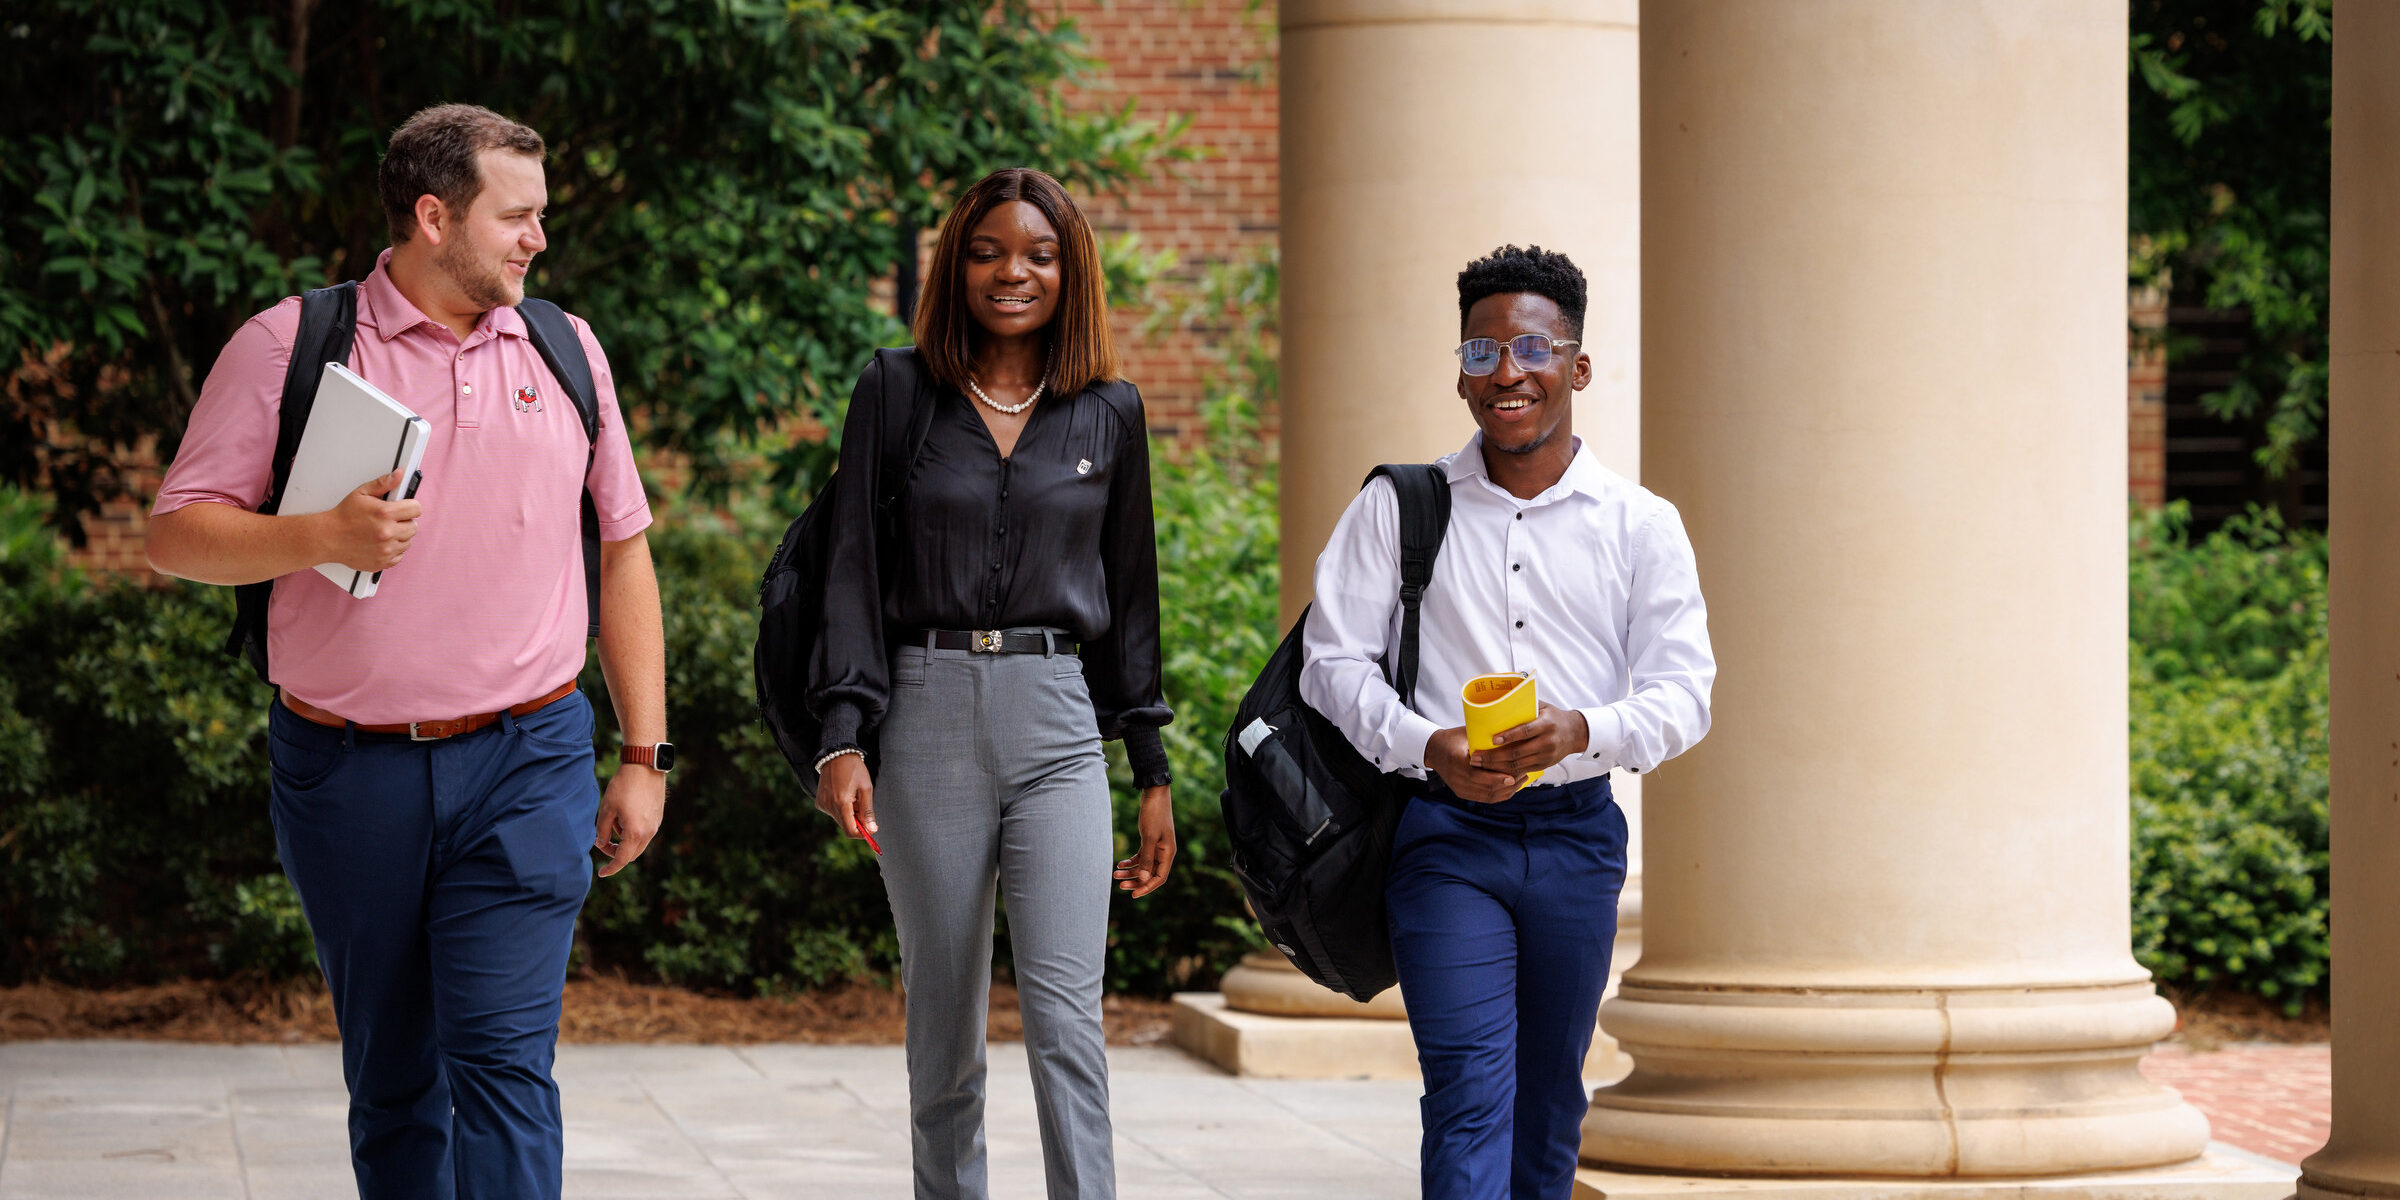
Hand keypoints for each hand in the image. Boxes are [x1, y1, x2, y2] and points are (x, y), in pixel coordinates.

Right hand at [314, 470, 421, 572]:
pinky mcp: (383, 562)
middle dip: (405, 521)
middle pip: (414, 526)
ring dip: (400, 536)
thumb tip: (399, 475)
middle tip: (391, 520)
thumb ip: (383, 483)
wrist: (328, 538)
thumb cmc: (344, 516)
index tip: (405, 507)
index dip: (410, 506)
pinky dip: (394, 550)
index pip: (416, 509)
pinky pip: (399, 556)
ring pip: (408, 542)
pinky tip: (382, 543)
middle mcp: (388, 532)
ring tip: (385, 531)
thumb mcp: (361, 493)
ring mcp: (386, 549)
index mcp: (385, 513)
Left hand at [594, 761, 666, 877]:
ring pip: (639, 844)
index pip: (621, 859)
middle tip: (603, 842)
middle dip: (616, 853)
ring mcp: (656, 825)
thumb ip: (601, 831)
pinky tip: (625, 815)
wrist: (645, 767)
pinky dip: (633, 832)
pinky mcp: (658, 817)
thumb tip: (600, 843)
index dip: (611, 868)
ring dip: (624, 841)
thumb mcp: (606, 809)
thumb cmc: (623, 787)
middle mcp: (649, 832)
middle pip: (631, 854)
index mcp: (635, 833)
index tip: (601, 873)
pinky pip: (645, 833)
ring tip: (614, 821)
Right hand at [816, 752, 876, 842]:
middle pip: (845, 826)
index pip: (850, 831)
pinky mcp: (819, 802)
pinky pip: (833, 812)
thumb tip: (872, 830)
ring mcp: (822, 804)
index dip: (861, 834)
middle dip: (857, 821)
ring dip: (849, 813)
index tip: (871, 830)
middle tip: (862, 804)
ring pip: (840, 819)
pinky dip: (841, 808)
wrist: (836, 755)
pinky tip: (843, 793)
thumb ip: (868, 811)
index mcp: (841, 803)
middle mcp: (829, 806)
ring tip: (852, 795)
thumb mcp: (866, 788)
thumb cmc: (854, 770)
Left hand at [1114, 785, 1175, 897]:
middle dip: (1135, 881)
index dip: (1147, 888)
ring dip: (1130, 872)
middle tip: (1120, 886)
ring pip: (1144, 866)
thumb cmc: (1154, 814)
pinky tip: (1120, 864)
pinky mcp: (1149, 841)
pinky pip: (1140, 857)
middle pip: (1150, 874)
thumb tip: (1145, 880)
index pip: (1159, 878)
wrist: (1154, 794)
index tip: (1133, 895)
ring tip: (1115, 874)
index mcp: (1168, 853)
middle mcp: (1164, 853)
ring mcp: (1157, 847)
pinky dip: (1131, 862)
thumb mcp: (1149, 837)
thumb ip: (1147, 859)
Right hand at [1425, 726, 1523, 803]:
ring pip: (1487, 796)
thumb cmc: (1454, 738)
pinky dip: (1499, 795)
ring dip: (1505, 791)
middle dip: (1506, 785)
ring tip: (1520, 781)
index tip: (1513, 775)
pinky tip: (1510, 788)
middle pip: (1485, 787)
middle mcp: (1455, 777)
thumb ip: (1484, 738)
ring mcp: (1458, 787)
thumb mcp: (1467, 734)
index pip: (1477, 774)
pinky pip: (1484, 798)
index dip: (1496, 777)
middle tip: (1522, 776)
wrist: (1434, 750)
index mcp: (1456, 760)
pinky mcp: (1462, 793)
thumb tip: (1510, 734)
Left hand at [1471, 702, 1589, 778]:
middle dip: (1494, 756)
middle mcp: (1547, 742)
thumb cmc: (1553, 717)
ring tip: (1479, 764)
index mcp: (1547, 724)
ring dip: (1496, 766)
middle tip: (1475, 757)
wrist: (1575, 733)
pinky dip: (1506, 771)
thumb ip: (1524, 705)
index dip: (1509, 736)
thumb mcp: (1543, 707)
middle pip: (1518, 752)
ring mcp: (1546, 756)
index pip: (1526, 731)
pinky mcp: (1544, 765)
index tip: (1493, 739)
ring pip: (1517, 765)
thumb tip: (1499, 698)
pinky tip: (1492, 770)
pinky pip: (1522, 771)